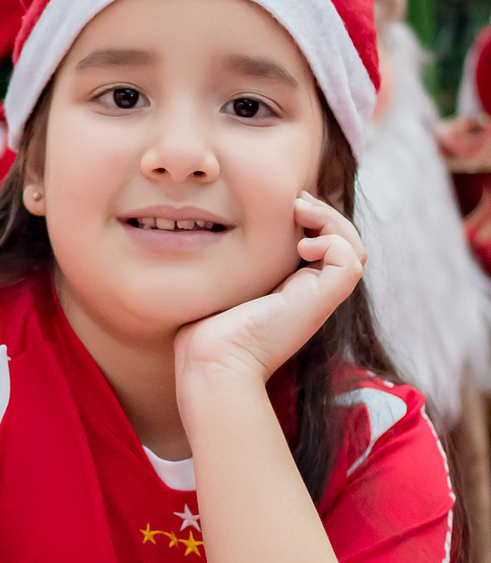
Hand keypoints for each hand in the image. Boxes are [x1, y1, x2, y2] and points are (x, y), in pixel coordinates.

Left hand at [174, 193, 365, 395]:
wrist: (214, 359)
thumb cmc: (207, 328)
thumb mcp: (225, 282)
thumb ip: (237, 261)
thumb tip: (219, 228)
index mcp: (294, 287)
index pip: (325, 245)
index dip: (315, 219)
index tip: (287, 206)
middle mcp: (312, 292)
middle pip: (347, 243)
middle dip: (327, 213)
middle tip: (297, 202)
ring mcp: (319, 298)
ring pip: (355, 249)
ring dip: (333, 221)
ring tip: (301, 212)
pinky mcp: (320, 301)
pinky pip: (351, 261)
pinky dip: (332, 241)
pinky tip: (301, 245)